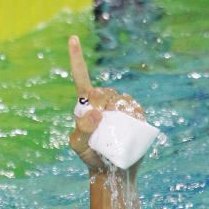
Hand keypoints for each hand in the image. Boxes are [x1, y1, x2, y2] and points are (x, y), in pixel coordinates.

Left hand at [67, 35, 145, 172]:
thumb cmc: (91, 156)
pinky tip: (127, 128)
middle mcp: (102, 100)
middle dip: (99, 107)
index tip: (72, 38)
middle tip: (99, 126)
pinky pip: (134, 107)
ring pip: (119, 99)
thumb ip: (82, 131)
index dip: (76, 58)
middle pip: (102, 92)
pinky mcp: (136, 112)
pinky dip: (131, 116)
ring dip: (115, 114)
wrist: (112, 169)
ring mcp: (120, 104)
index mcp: (84, 103)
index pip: (81, 77)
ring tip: (111, 133)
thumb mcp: (79, 146)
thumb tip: (96, 112)